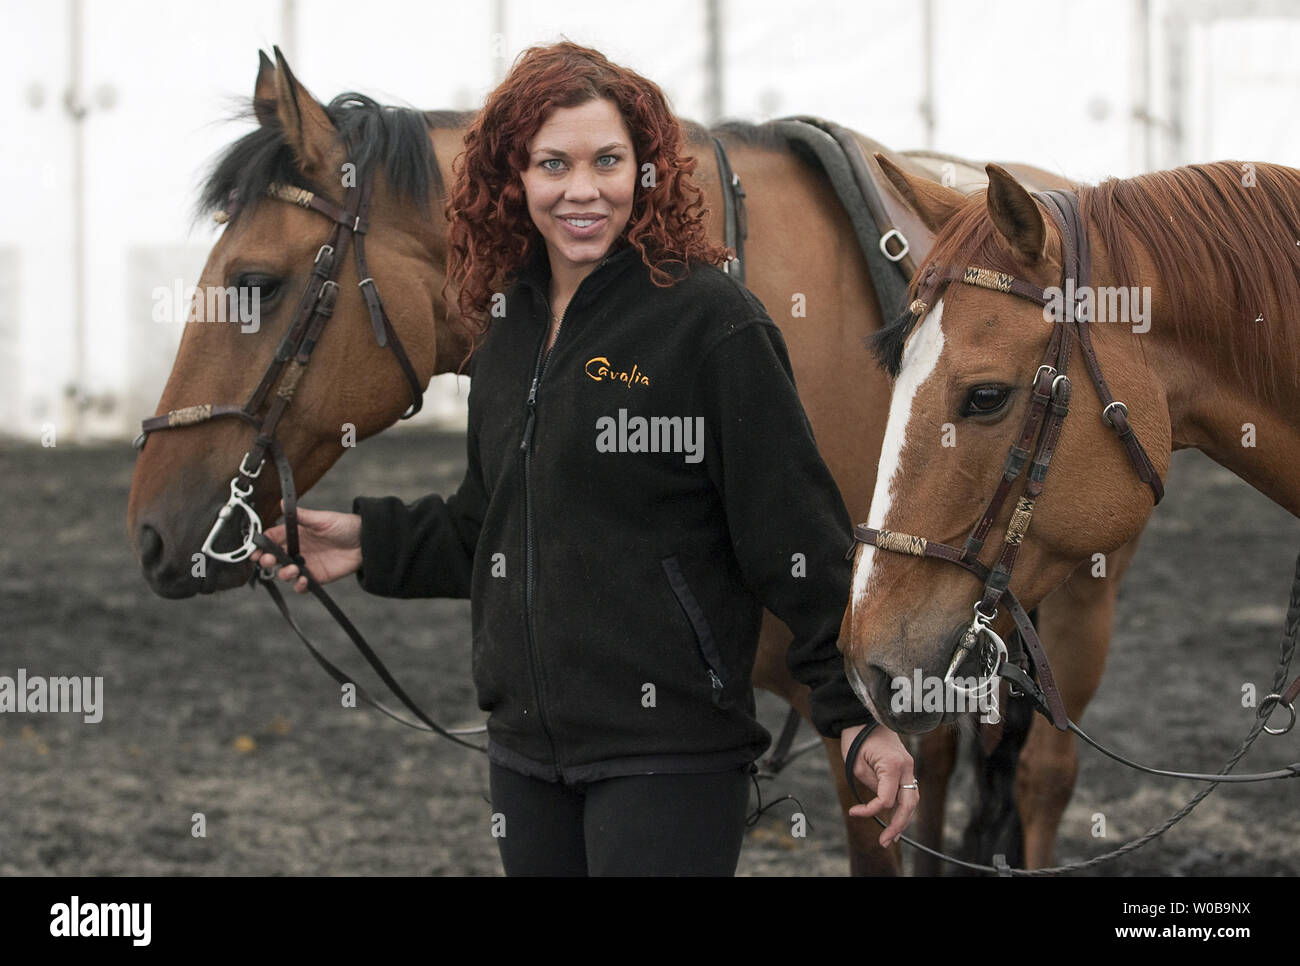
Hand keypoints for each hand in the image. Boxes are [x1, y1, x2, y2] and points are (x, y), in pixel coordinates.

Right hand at [254, 503, 362, 592]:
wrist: (365, 542)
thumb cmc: (344, 526)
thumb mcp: (322, 519)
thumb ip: (301, 516)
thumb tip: (283, 503)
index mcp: (295, 534)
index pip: (271, 540)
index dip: (261, 545)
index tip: (255, 550)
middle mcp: (297, 550)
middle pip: (274, 559)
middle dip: (267, 561)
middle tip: (268, 560)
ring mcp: (305, 564)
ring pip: (285, 573)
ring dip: (284, 573)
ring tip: (292, 569)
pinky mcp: (316, 577)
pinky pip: (301, 585)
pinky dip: (299, 585)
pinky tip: (304, 580)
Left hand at [840, 723, 917, 847]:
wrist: (864, 716)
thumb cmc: (856, 738)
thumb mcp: (856, 765)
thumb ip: (872, 786)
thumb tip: (882, 803)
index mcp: (892, 765)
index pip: (887, 799)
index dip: (870, 810)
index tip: (854, 812)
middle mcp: (906, 767)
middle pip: (909, 804)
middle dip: (898, 826)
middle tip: (885, 842)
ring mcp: (909, 767)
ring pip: (912, 800)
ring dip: (903, 820)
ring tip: (891, 837)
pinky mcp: (906, 768)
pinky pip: (908, 791)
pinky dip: (903, 807)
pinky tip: (896, 821)